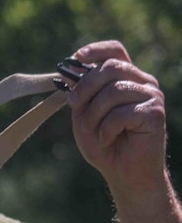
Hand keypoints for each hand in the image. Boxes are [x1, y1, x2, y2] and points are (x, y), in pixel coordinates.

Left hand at [66, 41, 165, 194]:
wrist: (124, 173)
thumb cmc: (104, 144)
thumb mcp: (84, 115)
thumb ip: (79, 94)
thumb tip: (68, 73)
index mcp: (126, 78)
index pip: (115, 50)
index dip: (95, 50)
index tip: (75, 58)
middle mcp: (142, 82)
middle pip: (111, 67)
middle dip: (86, 87)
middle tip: (74, 105)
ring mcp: (151, 96)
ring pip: (114, 91)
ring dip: (94, 114)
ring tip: (94, 132)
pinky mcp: (155, 113)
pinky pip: (122, 113)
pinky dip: (107, 129)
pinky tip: (108, 140)